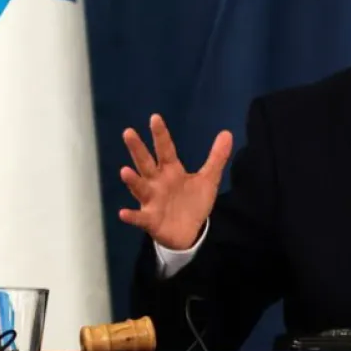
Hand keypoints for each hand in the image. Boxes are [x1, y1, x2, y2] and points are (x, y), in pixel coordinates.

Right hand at [118, 114, 232, 251]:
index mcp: (171, 171)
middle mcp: (157, 182)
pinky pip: (139, 218)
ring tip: (124, 171)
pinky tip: (123, 213)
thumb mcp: (208, 179)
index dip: (161, 134)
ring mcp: (152, 201)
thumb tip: (227, 132)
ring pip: (140, 188)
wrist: (189, 232)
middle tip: (128, 132)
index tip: (155, 118)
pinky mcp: (150, 220)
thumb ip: (216, 157)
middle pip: (146, 163)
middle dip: (137, 149)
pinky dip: (132, 216)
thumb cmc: (193, 202)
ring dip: (132, 180)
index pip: (165, 149)